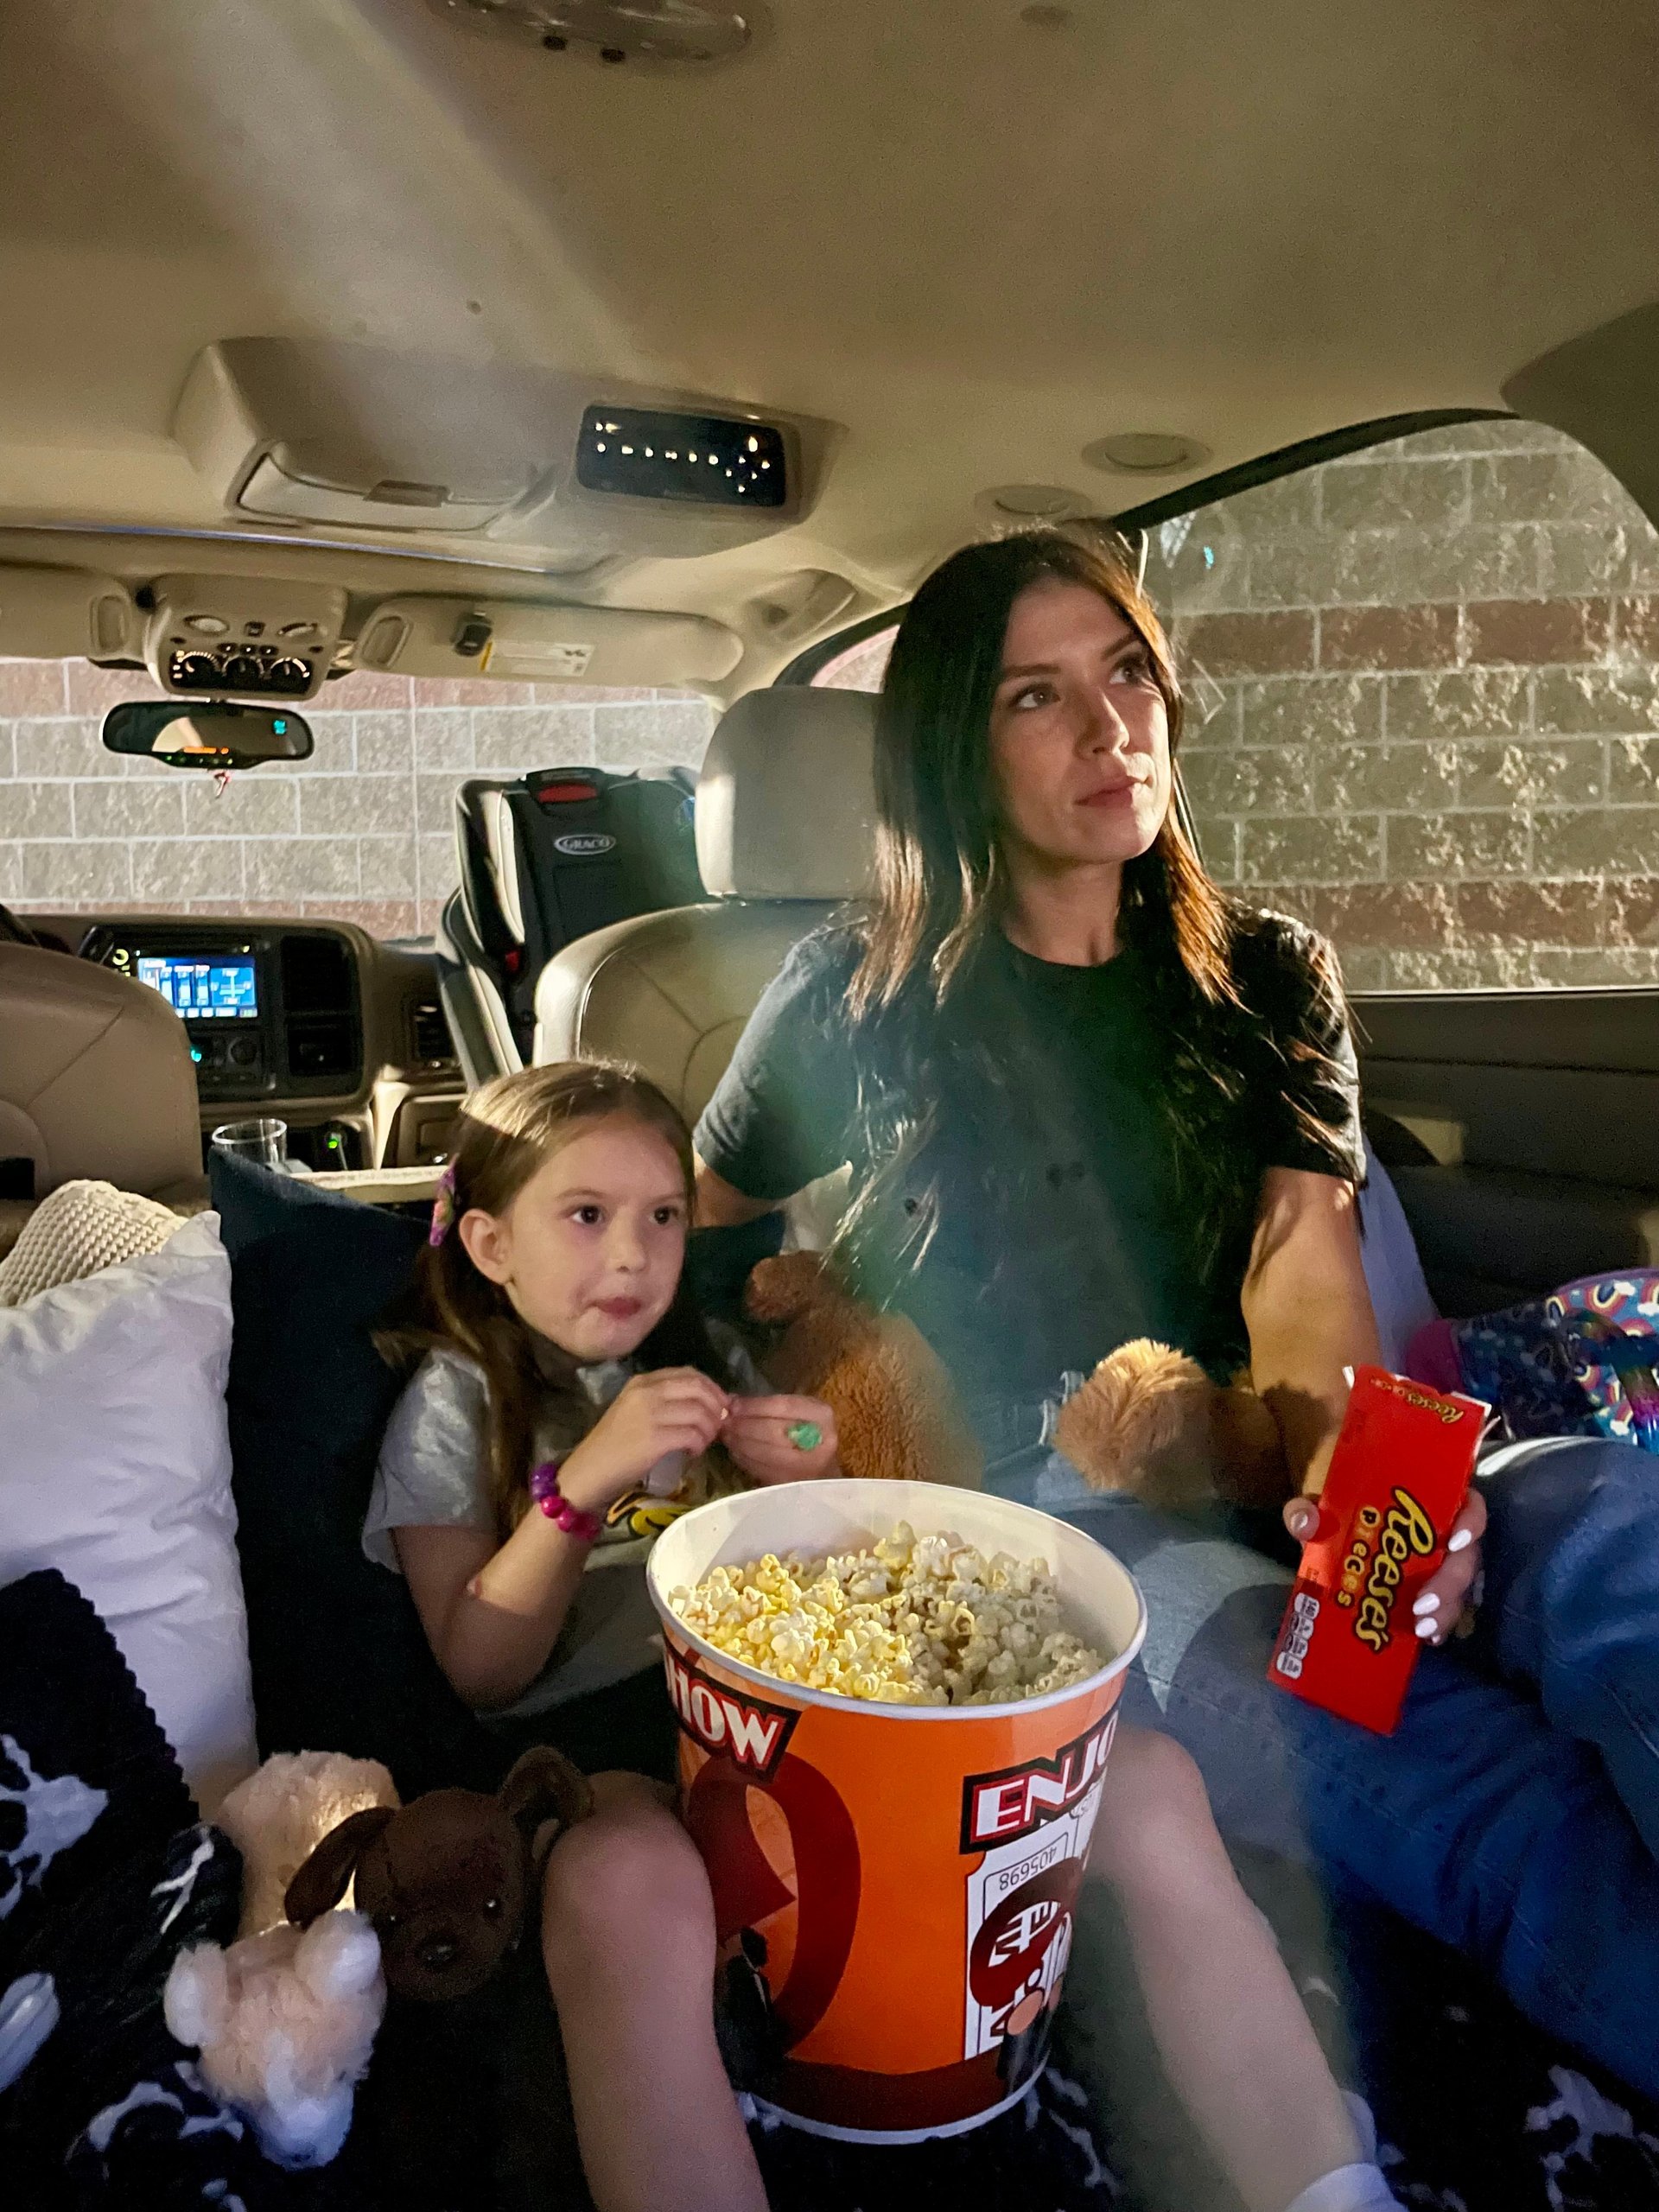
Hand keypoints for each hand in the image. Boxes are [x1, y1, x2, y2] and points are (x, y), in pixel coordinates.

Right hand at [560, 1368, 730, 1514]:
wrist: (587, 1472)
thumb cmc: (613, 1446)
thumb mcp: (635, 1411)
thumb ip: (665, 1401)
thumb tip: (707, 1405)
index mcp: (642, 1381)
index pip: (689, 1373)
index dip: (711, 1388)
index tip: (719, 1406)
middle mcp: (646, 1391)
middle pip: (699, 1388)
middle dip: (716, 1407)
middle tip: (717, 1426)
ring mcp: (650, 1413)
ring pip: (700, 1412)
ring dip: (710, 1430)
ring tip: (702, 1443)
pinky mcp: (654, 1438)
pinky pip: (693, 1435)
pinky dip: (699, 1445)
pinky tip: (692, 1454)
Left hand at [722, 1395, 840, 1484]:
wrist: (824, 1471)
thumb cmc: (808, 1434)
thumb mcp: (798, 1412)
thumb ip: (770, 1406)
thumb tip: (732, 1402)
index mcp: (822, 1415)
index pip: (784, 1407)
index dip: (755, 1406)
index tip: (733, 1405)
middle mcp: (820, 1441)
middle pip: (773, 1431)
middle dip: (744, 1426)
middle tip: (725, 1422)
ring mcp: (807, 1467)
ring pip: (766, 1453)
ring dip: (740, 1443)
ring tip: (727, 1435)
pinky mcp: (792, 1484)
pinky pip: (762, 1470)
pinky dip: (744, 1459)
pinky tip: (735, 1451)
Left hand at [1283, 1484, 1486, 1646]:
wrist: (1331, 1544)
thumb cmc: (1335, 1516)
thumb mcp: (1319, 1509)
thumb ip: (1306, 1510)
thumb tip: (1305, 1522)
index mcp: (1425, 1501)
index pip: (1466, 1503)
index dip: (1471, 1520)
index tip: (1454, 1541)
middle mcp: (1442, 1532)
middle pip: (1467, 1554)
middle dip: (1450, 1582)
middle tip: (1422, 1605)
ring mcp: (1442, 1565)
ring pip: (1460, 1587)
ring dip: (1447, 1609)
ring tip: (1422, 1628)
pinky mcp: (1435, 1593)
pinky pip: (1448, 1610)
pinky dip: (1440, 1625)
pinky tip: (1427, 1639)